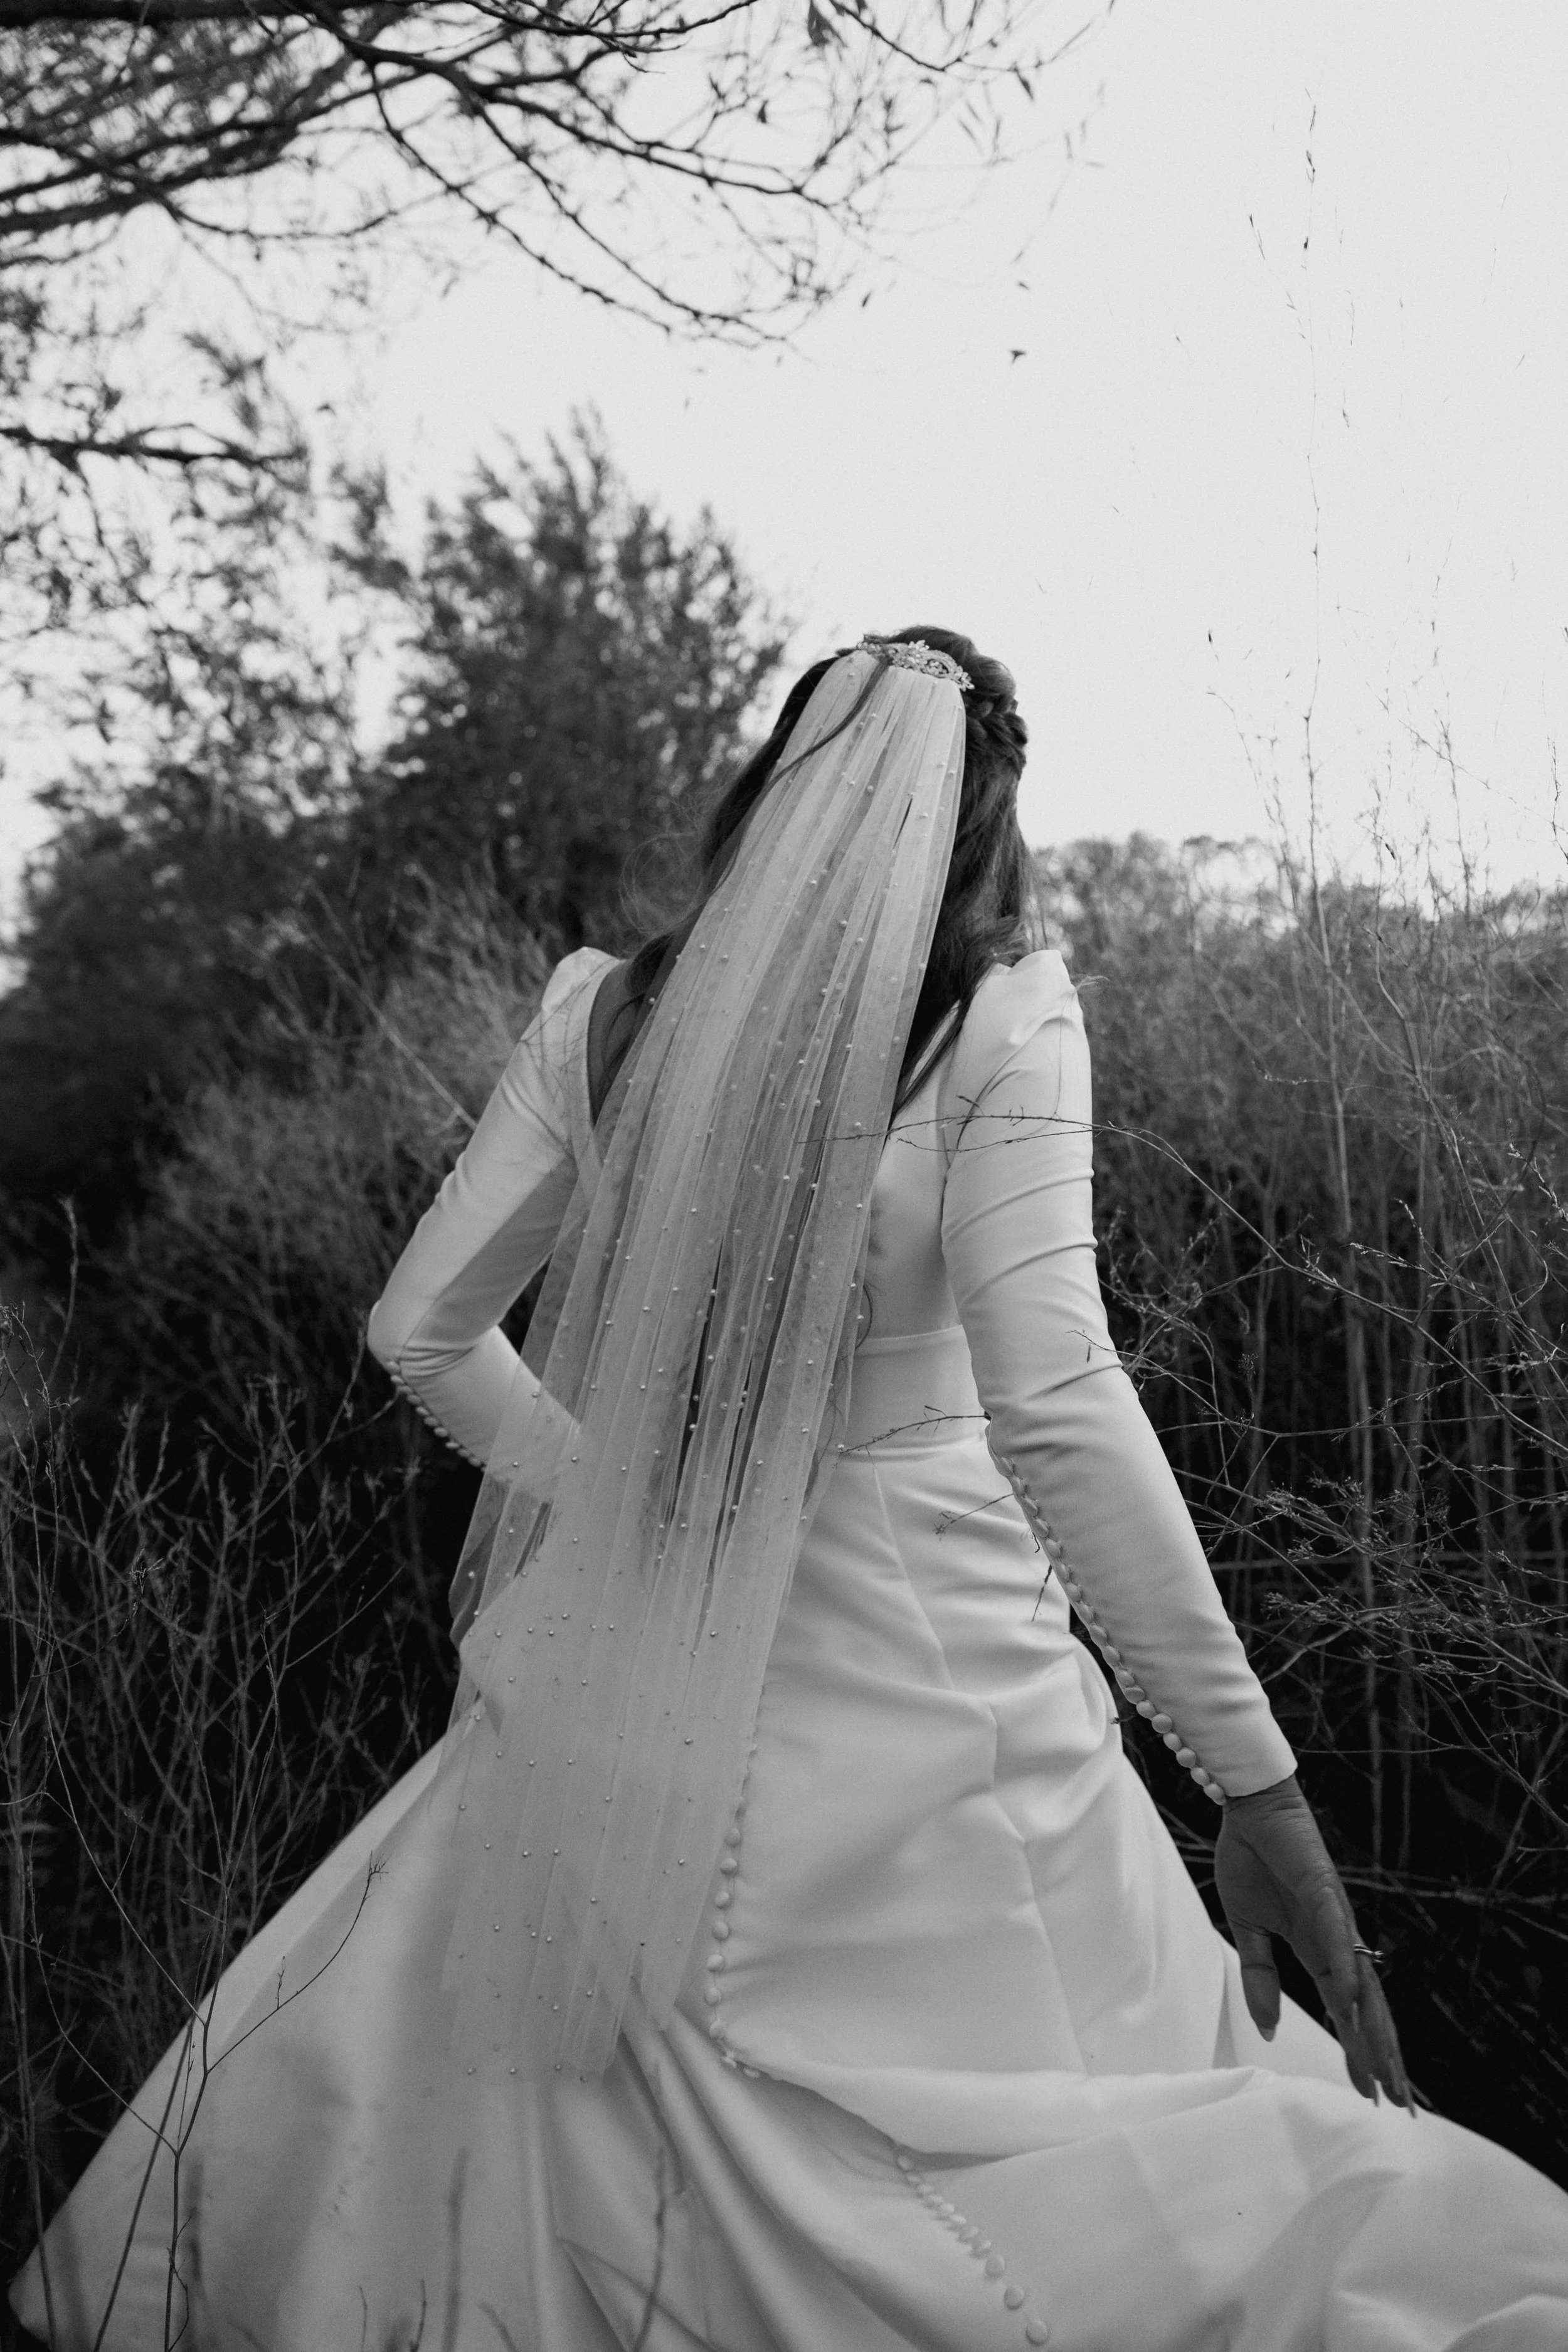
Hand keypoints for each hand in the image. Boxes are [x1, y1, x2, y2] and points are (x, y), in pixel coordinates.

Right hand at [1214, 1774, 1414, 2111]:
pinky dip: (1346, 1974)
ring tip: (1385, 2071)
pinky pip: (1337, 1941)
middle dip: (1383, 2056)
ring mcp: (1334, 1918)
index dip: (1359, 2051)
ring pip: (1362, 1985)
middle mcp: (1337, 1941)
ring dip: (1374, 2031)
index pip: (1347, 2012)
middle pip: (1368, 2010)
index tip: (1371, 2093)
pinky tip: (1351, 2006)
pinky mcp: (1323, 1891)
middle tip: (1400, 2103)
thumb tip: (1269, 2029)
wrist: (1251, 1807)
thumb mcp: (1247, 1928)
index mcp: (1318, 1950)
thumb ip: (1261, 1976)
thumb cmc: (1252, 1860)